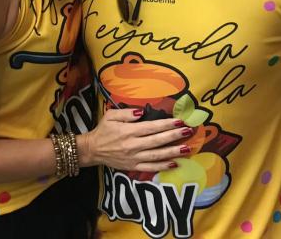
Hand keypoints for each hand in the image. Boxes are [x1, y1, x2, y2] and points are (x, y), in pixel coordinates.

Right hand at [79, 108, 193, 171]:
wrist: (93, 150)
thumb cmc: (103, 130)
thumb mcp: (111, 116)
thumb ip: (127, 113)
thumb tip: (142, 112)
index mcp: (128, 131)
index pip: (151, 127)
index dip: (166, 124)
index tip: (179, 121)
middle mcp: (133, 145)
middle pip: (157, 141)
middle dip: (174, 136)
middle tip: (188, 131)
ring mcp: (134, 158)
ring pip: (157, 155)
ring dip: (173, 152)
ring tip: (186, 148)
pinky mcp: (133, 167)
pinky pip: (151, 167)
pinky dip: (163, 166)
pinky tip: (174, 164)